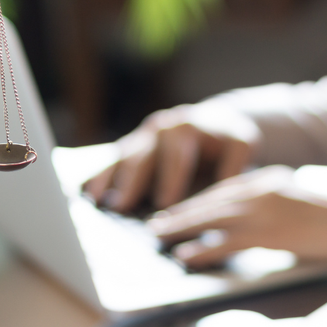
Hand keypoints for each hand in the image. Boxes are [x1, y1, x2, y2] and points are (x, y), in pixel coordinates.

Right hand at [83, 103, 260, 212]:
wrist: (216, 119)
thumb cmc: (229, 139)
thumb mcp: (241, 146)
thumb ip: (233, 166)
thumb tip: (225, 191)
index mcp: (188, 128)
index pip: (178, 156)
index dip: (170, 178)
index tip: (165, 202)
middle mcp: (161, 128)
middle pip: (143, 156)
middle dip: (132, 182)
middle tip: (122, 206)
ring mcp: (143, 135)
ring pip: (123, 157)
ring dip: (108, 179)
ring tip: (95, 200)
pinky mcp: (132, 145)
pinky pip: (112, 159)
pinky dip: (99, 175)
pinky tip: (86, 193)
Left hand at [148, 165, 326, 269]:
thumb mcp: (301, 203)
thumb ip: (275, 205)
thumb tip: (252, 223)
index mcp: (270, 179)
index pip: (225, 188)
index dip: (198, 201)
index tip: (178, 209)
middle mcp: (263, 188)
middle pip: (211, 199)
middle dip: (182, 211)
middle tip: (156, 222)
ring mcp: (264, 209)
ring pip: (211, 217)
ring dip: (181, 227)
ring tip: (159, 236)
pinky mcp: (269, 231)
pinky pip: (226, 240)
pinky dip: (203, 248)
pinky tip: (186, 255)